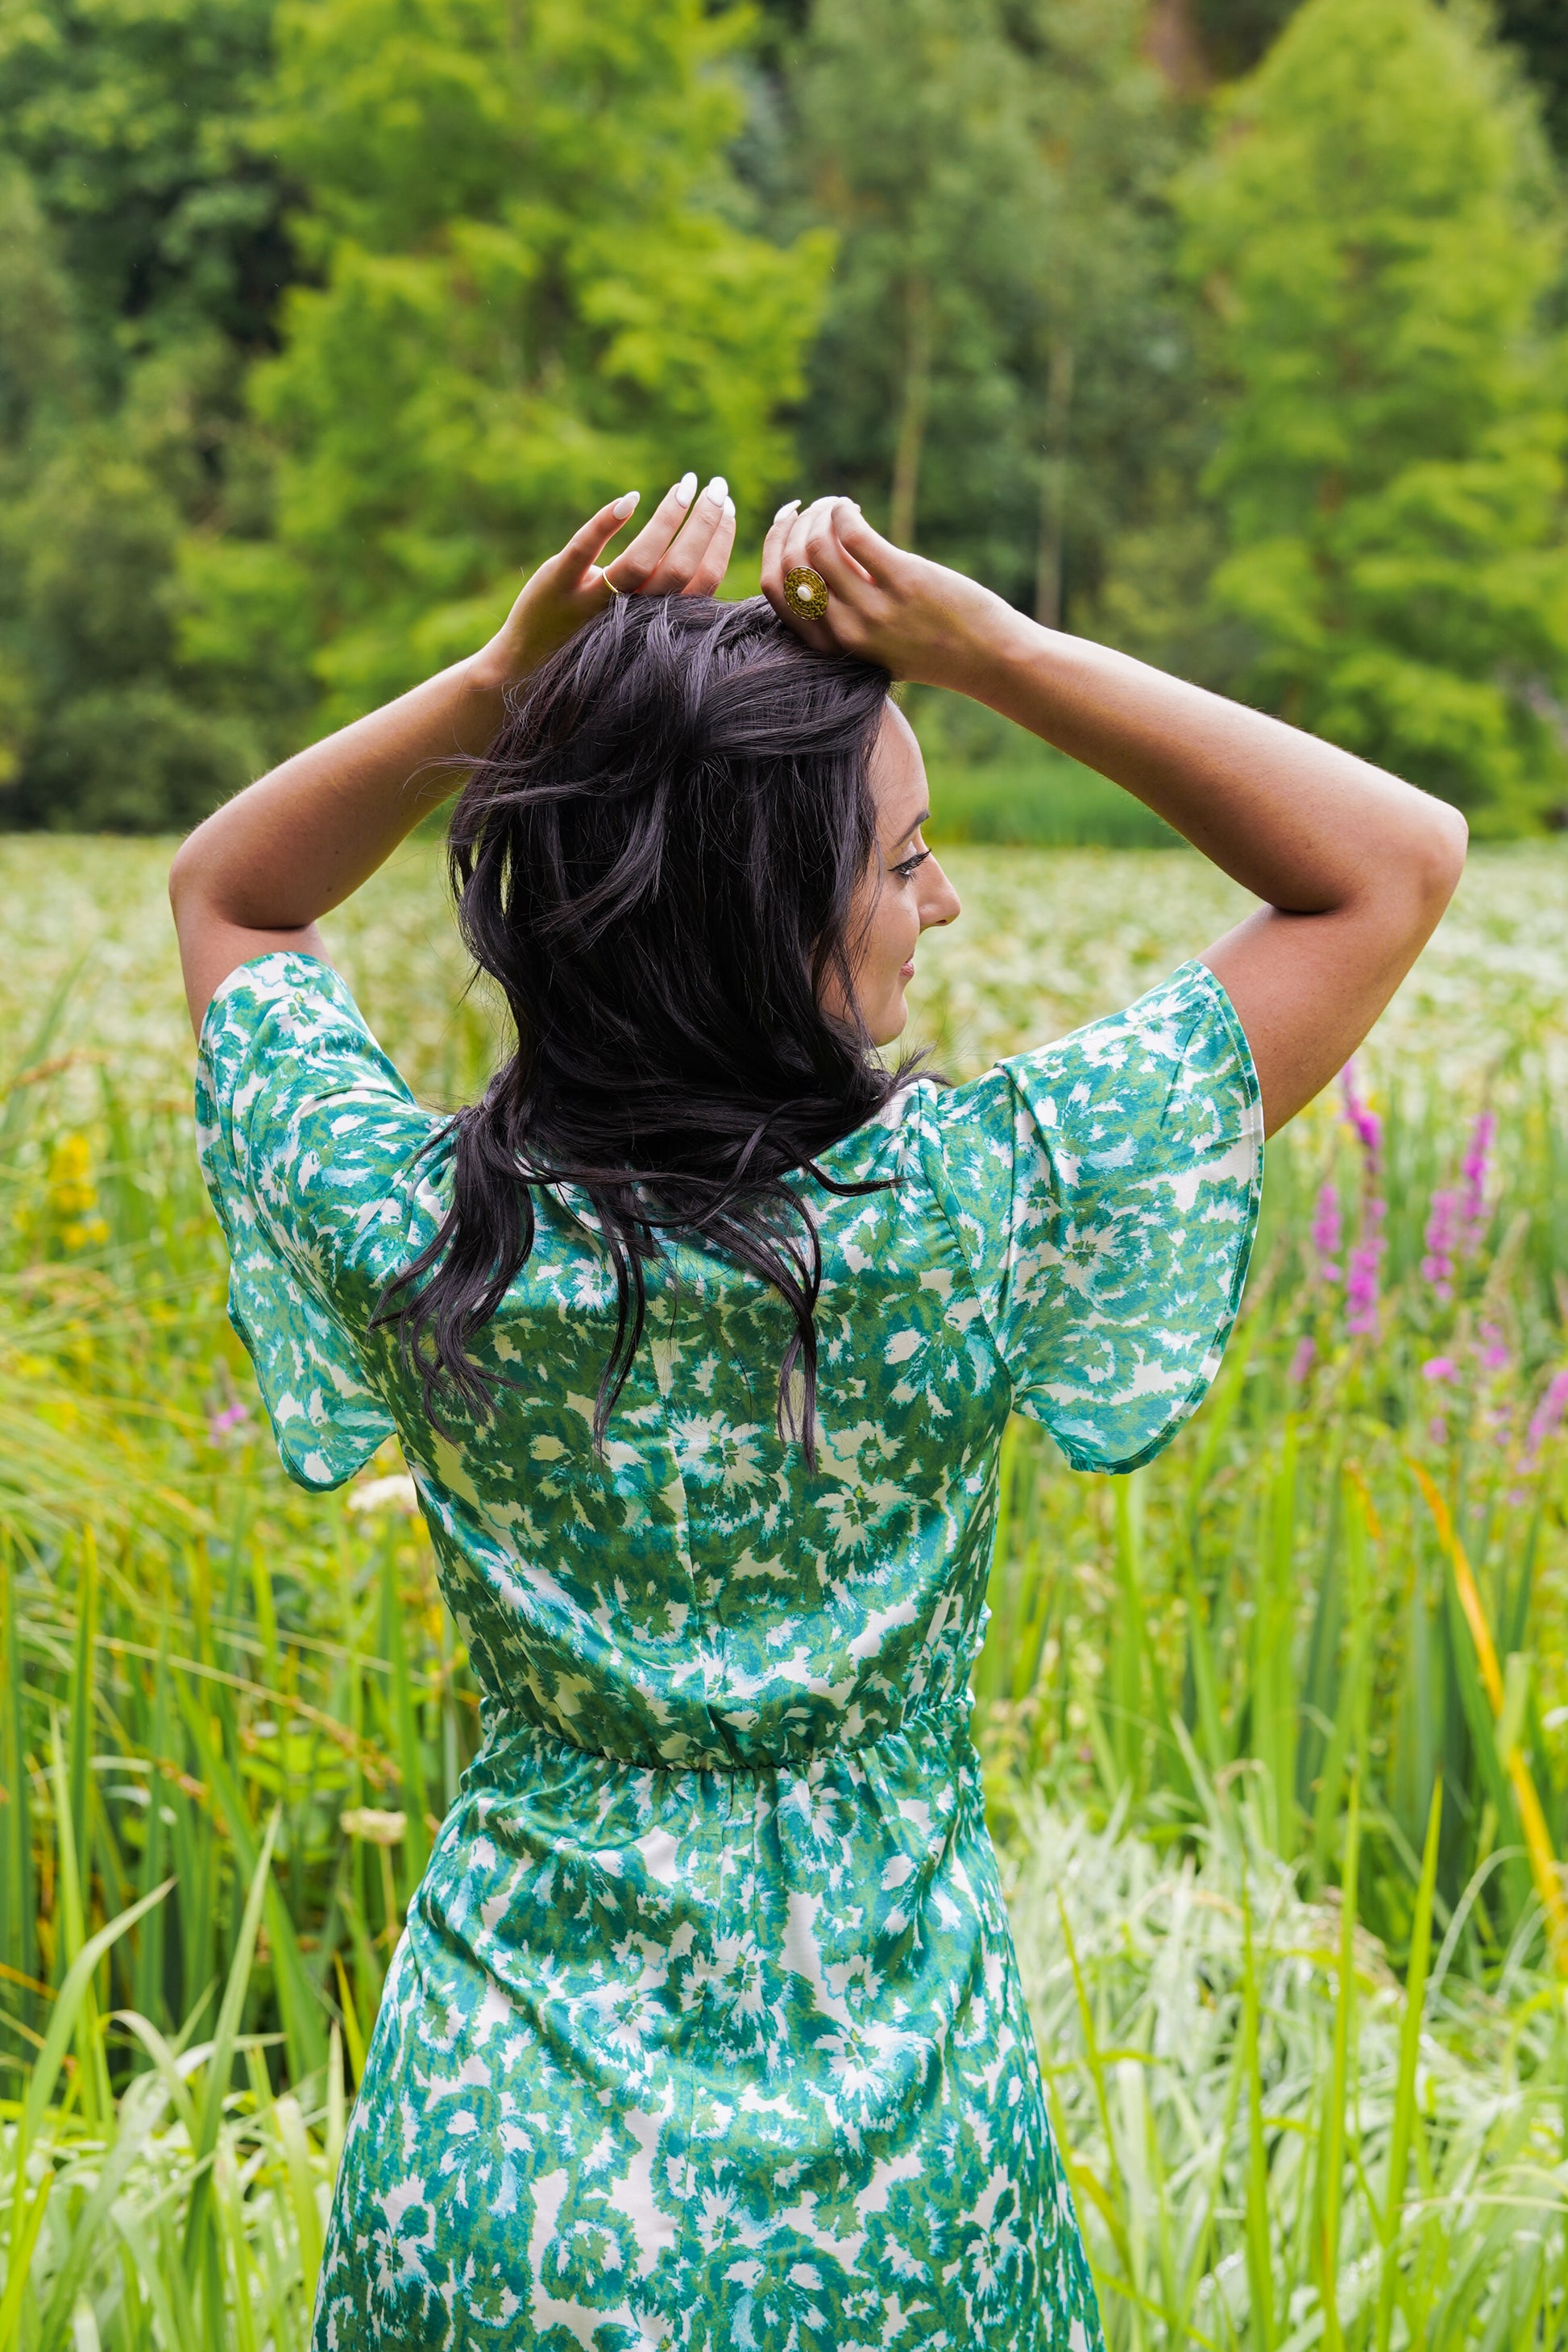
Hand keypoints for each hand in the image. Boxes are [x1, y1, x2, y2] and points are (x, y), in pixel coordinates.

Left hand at [471, 473, 737, 691]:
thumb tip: (703, 550)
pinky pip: (585, 549)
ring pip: (639, 561)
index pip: (702, 583)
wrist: (532, 663)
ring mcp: (593, 600)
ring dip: (669, 519)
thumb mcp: (638, 615)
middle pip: (679, 569)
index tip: (729, 510)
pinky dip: (608, 523)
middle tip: (717, 486)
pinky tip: (631, 498)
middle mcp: (631, 614)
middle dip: (705, 524)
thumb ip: (664, 592)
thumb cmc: (594, 633)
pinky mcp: (559, 584)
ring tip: (686, 484)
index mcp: (656, 621)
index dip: (720, 545)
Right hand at [761, 496, 1028, 692]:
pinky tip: (853, 507)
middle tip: (814, 509)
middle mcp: (846, 631)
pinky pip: (853, 535)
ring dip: (820, 513)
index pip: (774, 591)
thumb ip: (842, 613)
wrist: (988, 658)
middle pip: (791, 564)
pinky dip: (843, 511)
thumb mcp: (874, 642)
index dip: (773, 547)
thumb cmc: (931, 645)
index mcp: (832, 647)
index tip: (786, 524)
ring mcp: (874, 609)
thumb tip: (810, 555)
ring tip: (837, 506)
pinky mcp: (902, 581)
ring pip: (817, 545)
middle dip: (794, 525)